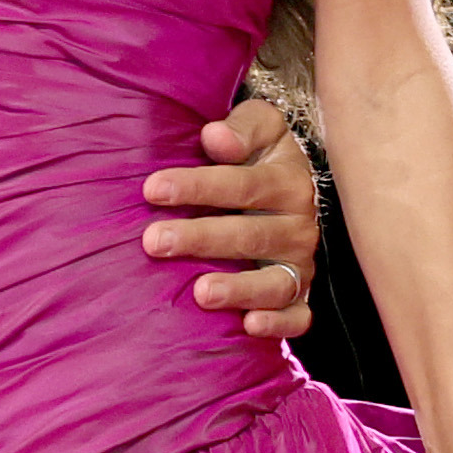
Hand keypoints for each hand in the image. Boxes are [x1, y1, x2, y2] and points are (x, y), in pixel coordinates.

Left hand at [144, 100, 318, 338]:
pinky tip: (250, 325)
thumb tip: (215, 137)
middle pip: (250, 235)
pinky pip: (298, 316)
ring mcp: (299, 263)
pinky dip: (279, 324)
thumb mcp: (260, 126)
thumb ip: (240, 128)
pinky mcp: (300, 295)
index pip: (243, 184)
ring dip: (239, 289)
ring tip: (200, 293)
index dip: (198, 186)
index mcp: (288, 180)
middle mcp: (298, 225)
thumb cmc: (261, 153)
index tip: (153, 189)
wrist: (289, 184)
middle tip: (154, 241)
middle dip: (200, 239)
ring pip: (275, 282)